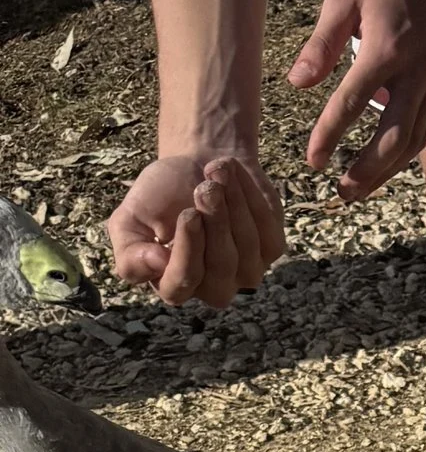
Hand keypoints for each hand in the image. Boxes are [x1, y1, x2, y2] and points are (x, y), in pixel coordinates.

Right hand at [107, 152, 286, 308]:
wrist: (198, 164)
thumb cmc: (161, 194)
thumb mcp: (129, 218)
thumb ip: (129, 250)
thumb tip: (156, 263)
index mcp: (171, 284)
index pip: (182, 284)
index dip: (188, 249)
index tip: (188, 213)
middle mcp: (211, 287)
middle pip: (221, 267)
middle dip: (216, 223)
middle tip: (206, 188)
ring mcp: (245, 272)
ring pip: (247, 249)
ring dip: (233, 205)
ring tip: (216, 172)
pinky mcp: (271, 250)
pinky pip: (267, 232)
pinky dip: (251, 199)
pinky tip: (233, 177)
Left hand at [290, 0, 425, 196]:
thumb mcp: (344, 0)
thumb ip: (320, 44)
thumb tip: (297, 83)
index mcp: (385, 50)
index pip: (352, 103)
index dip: (329, 135)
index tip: (312, 160)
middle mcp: (415, 75)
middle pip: (394, 139)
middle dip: (368, 171)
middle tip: (341, 192)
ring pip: (412, 143)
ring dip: (386, 172)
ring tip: (359, 189)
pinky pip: (423, 130)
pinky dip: (402, 154)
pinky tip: (382, 165)